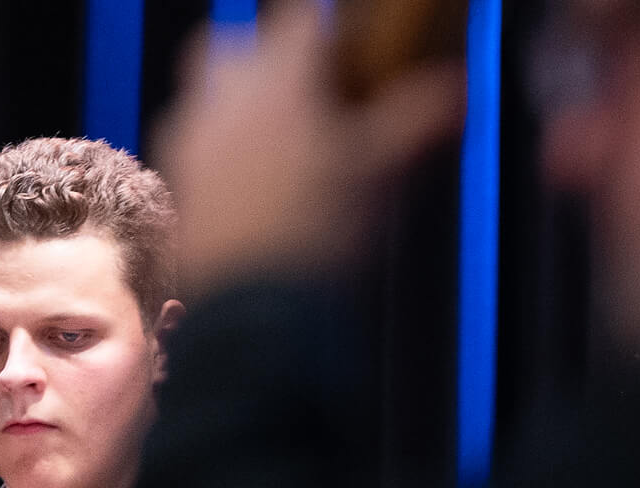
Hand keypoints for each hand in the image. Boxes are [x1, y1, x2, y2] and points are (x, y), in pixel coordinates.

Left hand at [160, 5, 467, 298]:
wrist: (258, 308)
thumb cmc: (321, 232)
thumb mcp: (386, 173)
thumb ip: (420, 121)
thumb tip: (458, 88)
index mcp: (279, 80)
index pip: (304, 21)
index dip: (337, 29)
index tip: (357, 47)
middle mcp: (225, 96)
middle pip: (238, 44)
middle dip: (273, 56)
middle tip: (314, 92)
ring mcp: (194, 136)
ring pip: (212, 92)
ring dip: (245, 100)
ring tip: (287, 142)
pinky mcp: (181, 179)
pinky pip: (199, 141)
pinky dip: (228, 148)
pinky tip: (260, 184)